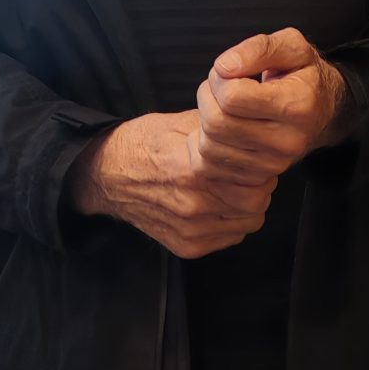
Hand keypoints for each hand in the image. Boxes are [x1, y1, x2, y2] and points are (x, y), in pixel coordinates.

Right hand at [68, 110, 276, 258]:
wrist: (106, 174)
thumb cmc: (143, 144)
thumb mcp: (183, 123)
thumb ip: (222, 130)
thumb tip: (254, 125)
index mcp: (194, 167)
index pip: (257, 175)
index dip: (262, 164)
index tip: (257, 156)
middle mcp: (193, 203)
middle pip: (256, 201)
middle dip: (260, 184)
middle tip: (249, 172)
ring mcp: (190, 230)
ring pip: (248, 222)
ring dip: (247, 204)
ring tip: (232, 187)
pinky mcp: (186, 246)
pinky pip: (230, 237)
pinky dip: (232, 222)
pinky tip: (218, 204)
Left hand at [195, 29, 348, 182]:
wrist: (322, 110)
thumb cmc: (304, 74)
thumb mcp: (291, 46)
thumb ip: (258, 49)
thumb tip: (224, 67)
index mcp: (297, 105)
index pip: (232, 97)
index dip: (219, 78)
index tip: (229, 71)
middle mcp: (288, 141)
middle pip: (217, 123)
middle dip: (208, 98)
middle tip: (220, 87)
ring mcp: (274, 164)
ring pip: (209, 146)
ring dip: (204, 121)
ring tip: (223, 106)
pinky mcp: (258, 177)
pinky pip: (210, 167)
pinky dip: (206, 144)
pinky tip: (222, 129)